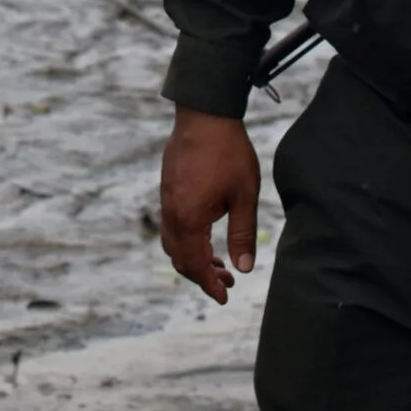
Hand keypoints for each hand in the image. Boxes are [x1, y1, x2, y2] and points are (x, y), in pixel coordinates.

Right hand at [159, 105, 259, 303]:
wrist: (205, 113)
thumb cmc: (228, 153)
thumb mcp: (244, 196)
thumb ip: (242, 234)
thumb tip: (244, 268)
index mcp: (189, 219)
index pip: (196, 264)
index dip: (210, 285)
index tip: (225, 297)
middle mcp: (171, 212)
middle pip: (180, 258)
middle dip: (202, 275)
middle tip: (226, 283)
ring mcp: (166, 199)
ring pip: (172, 242)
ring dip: (193, 258)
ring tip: (219, 262)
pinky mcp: (168, 187)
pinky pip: (171, 225)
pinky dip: (187, 239)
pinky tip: (206, 234)